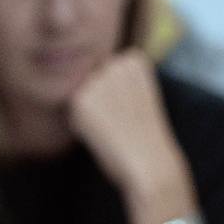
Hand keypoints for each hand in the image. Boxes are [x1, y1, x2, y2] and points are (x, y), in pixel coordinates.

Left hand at [68, 50, 192, 215]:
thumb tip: (73, 75)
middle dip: (102, 101)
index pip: (107, 70)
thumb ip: (114, 82)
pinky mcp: (81, 99)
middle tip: (125, 122)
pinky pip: (71, 112)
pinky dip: (82, 127)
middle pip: (92, 80)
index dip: (118, 95)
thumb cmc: (148, 139)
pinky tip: (103, 134)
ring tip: (115, 128)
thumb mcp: (139, 97)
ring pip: (80, 95)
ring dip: (91, 114)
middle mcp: (115, 63)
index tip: (137, 109)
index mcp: (134, 59)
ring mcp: (97, 79)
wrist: (151, 164)